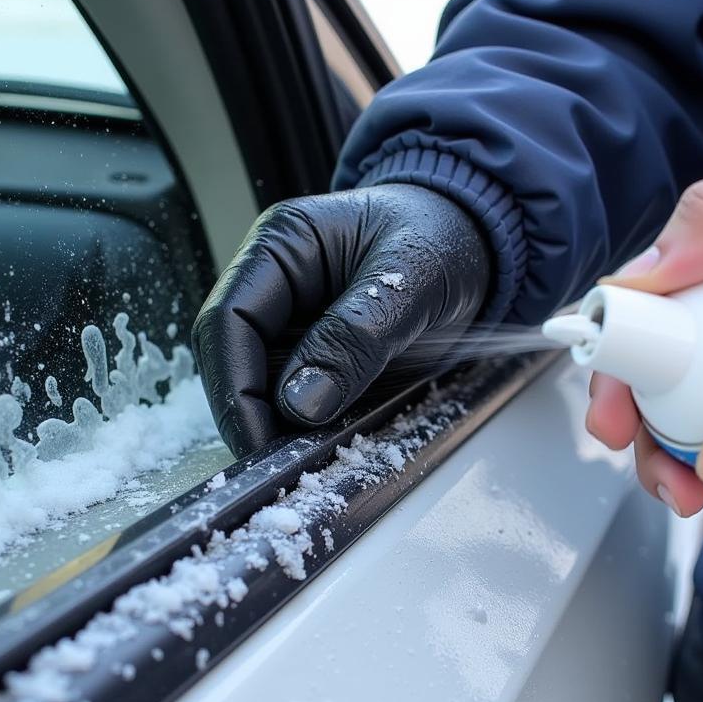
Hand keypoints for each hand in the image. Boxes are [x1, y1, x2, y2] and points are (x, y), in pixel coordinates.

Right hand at [192, 184, 488, 456]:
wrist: (474, 245)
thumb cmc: (444, 239)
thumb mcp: (412, 279)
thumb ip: (357, 337)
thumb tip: (301, 402)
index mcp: (281, 245)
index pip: (228, 320)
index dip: (234, 387)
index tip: (258, 438)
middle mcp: (274, 284)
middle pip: (232, 358)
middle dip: (249, 413)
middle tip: (279, 462)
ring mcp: (292, 321)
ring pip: (261, 385)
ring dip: (277, 426)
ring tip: (306, 458)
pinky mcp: (316, 354)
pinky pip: (298, 397)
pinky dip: (307, 426)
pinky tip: (325, 445)